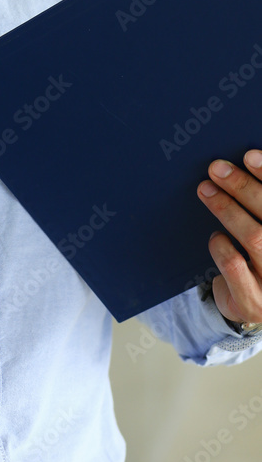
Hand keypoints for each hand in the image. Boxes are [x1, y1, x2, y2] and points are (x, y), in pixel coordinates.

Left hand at [197, 150, 261, 325]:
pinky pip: (235, 266)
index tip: (248, 155)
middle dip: (242, 187)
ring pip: (255, 238)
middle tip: (216, 168)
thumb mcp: (260, 225)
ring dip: (227, 210)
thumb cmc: (258, 256)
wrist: (254, 307)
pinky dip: (221, 246)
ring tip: (205, 190)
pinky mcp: (254, 301)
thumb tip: (235, 164)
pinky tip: (215, 237)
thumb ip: (254, 204)